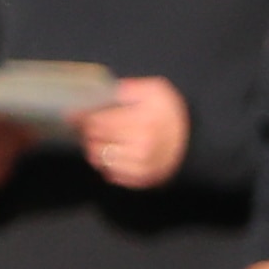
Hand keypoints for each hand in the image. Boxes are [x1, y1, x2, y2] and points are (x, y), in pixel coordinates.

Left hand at [72, 77, 189, 189]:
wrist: (196, 143)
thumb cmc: (174, 115)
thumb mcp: (157, 91)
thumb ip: (130, 89)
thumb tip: (107, 92)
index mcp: (142, 123)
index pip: (99, 121)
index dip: (82, 117)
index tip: (73, 114)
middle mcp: (139, 148)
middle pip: (95, 141)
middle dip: (87, 132)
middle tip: (86, 125)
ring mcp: (139, 167)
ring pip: (100, 160)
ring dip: (95, 149)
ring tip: (99, 140)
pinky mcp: (141, 179)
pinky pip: (111, 174)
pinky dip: (107, 164)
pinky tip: (113, 153)